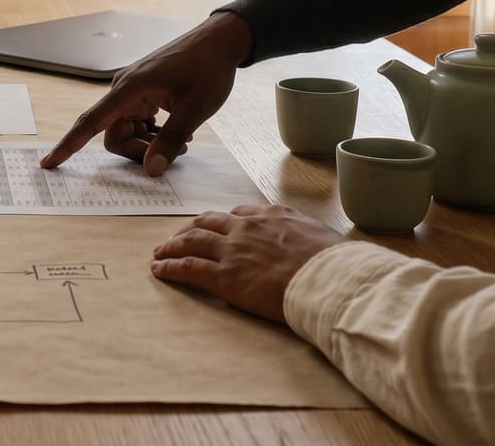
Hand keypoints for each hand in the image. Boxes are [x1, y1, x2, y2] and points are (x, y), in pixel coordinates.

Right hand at [42, 12, 252, 174]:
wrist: (219, 42)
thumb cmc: (208, 69)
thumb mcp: (195, 109)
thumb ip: (170, 141)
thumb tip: (150, 170)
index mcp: (130, 89)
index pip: (91, 121)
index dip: (69, 145)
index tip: (49, 163)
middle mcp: (124, 89)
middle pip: (113, 135)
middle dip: (138, 151)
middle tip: (174, 152)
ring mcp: (133, 91)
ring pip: (125, 131)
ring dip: (149, 143)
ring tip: (182, 142)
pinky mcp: (143, 92)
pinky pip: (136, 122)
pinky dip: (153, 133)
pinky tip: (177, 130)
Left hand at [150, 205, 345, 322]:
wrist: (329, 280)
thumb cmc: (336, 264)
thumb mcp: (324, 237)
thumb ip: (308, 237)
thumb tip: (317, 246)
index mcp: (272, 215)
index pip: (239, 214)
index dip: (223, 222)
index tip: (215, 228)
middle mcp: (247, 227)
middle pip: (208, 222)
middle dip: (190, 229)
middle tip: (178, 237)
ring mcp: (233, 250)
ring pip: (191, 241)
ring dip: (172, 245)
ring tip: (159, 252)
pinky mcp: (223, 275)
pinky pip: (188, 267)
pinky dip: (169, 267)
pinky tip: (158, 270)